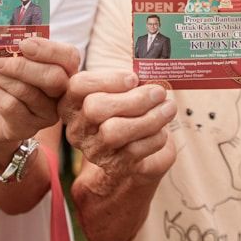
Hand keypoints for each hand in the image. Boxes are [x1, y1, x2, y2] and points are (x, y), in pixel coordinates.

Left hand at [0, 37, 79, 151]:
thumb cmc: (6, 84)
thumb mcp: (13, 63)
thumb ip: (16, 51)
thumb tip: (4, 38)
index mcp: (63, 72)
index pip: (69, 57)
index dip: (48, 49)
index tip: (23, 44)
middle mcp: (61, 95)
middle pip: (53, 77)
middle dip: (22, 66)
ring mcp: (47, 115)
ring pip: (26, 91)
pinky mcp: (27, 127)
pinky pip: (10, 106)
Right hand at [59, 70, 175, 180]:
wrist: (131, 153)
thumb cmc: (125, 112)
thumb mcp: (120, 93)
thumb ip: (128, 81)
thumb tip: (152, 74)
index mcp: (72, 103)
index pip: (78, 86)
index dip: (108, 79)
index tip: (134, 78)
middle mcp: (77, 127)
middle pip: (95, 108)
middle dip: (133, 99)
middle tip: (159, 92)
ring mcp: (93, 149)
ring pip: (114, 132)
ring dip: (148, 118)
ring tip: (168, 108)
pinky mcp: (113, 166)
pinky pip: (133, 150)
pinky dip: (154, 137)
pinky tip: (163, 129)